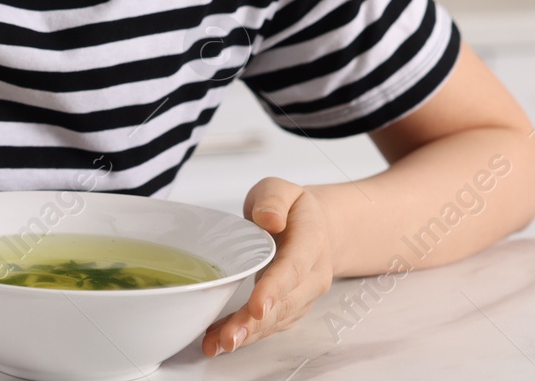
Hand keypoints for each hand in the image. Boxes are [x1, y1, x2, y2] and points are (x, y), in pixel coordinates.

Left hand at [201, 177, 334, 357]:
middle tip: (228, 338)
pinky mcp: (291, 308)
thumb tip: (269, 218)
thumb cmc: (292, 209)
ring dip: (248, 334)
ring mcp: (303, 295)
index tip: (257, 306)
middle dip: (255, 323)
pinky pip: (271, 325)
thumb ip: (274, 200)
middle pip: (285, 303)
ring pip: (277, 320)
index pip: (294, 268)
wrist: (317, 228)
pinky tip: (220, 341)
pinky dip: (247, 335)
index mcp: (311, 241)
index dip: (275, 288)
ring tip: (217, 344)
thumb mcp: (281, 190)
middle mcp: (313, 274)